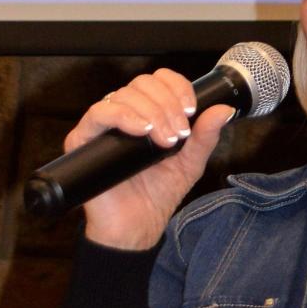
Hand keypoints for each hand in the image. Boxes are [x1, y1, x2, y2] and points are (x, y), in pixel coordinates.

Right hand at [66, 69, 234, 250]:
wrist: (137, 227)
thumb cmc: (159, 195)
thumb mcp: (190, 162)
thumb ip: (206, 136)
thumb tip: (224, 109)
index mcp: (148, 113)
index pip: (159, 80)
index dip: (177, 87)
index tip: (191, 110)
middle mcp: (124, 115)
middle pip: (143, 83)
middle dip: (167, 104)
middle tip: (179, 134)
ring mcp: (102, 127)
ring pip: (123, 94)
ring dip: (152, 112)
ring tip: (165, 140)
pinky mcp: (82, 140)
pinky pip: (98, 113)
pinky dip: (123, 116)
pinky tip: (142, 131)